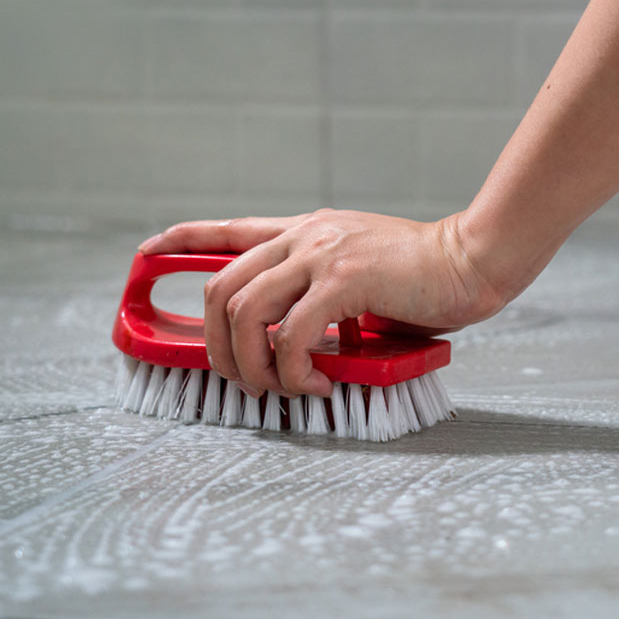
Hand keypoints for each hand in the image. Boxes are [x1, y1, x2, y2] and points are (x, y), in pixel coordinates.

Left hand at [138, 210, 503, 397]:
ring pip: (244, 312)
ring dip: (252, 365)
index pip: (226, 229)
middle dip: (215, 346)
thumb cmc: (423, 277)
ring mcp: (322, 254)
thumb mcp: (359, 272)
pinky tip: (320, 382)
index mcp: (305, 231)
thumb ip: (322, 292)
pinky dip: (296, 369)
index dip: (179, 240)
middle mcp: (304, 236)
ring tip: (284, 389)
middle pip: (219, 287)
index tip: (146, 253)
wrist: (472, 260)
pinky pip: (293, 334)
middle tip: (245, 381)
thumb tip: (293, 341)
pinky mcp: (345, 279)